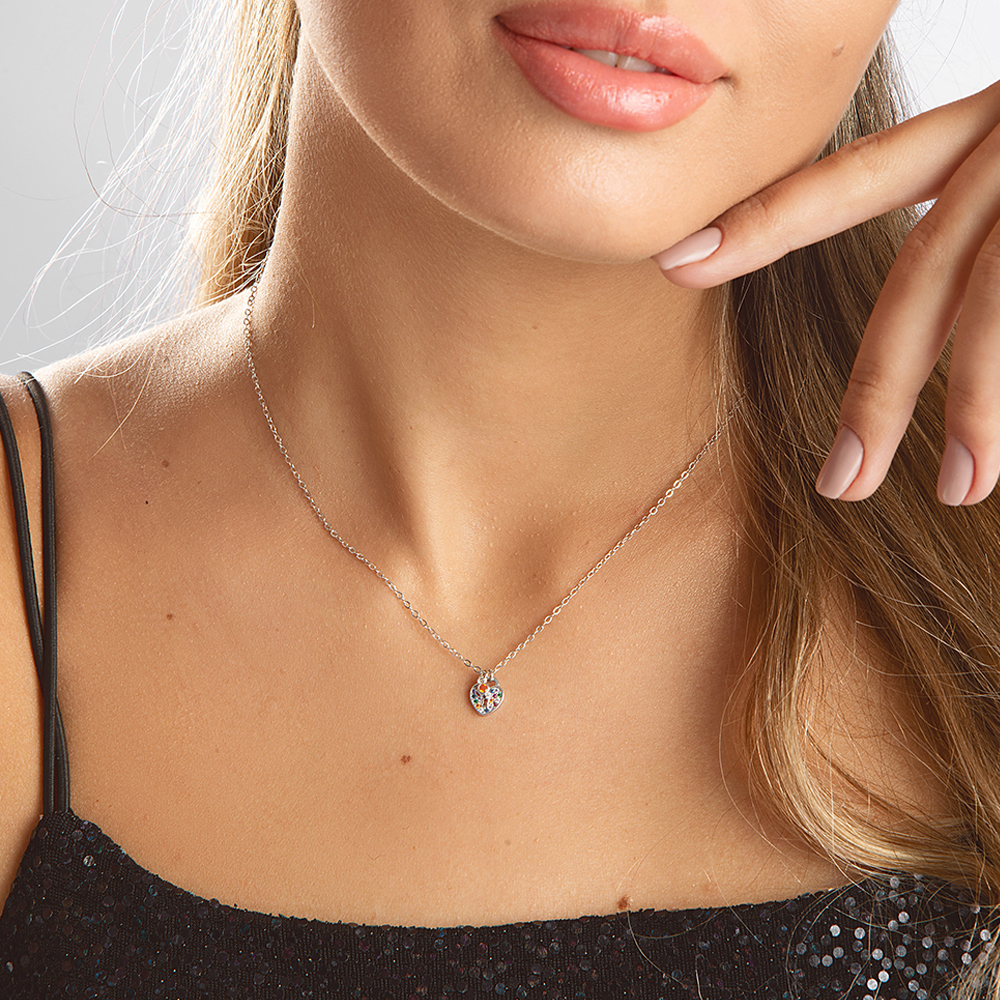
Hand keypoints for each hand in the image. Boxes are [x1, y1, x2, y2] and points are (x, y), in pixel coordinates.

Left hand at [653, 81, 999, 505]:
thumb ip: (976, 215)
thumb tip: (945, 298)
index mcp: (986, 129)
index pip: (855, 182)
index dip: (766, 222)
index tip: (678, 260)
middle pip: (923, 276)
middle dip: (877, 388)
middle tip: (836, 483)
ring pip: (997, 303)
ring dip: (979, 407)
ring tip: (958, 491)